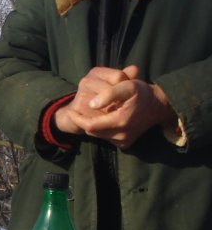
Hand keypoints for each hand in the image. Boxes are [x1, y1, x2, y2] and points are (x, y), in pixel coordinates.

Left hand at [55, 65, 176, 148]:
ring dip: (93, 125)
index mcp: (120, 121)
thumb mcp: (128, 86)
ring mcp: (124, 141)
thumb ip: (109, 93)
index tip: (70, 111)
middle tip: (79, 111)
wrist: (159, 106)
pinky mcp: (125, 144)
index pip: (90, 125)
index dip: (77, 119)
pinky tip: (104, 119)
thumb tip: (91, 103)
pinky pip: (106, 138)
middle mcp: (122, 135)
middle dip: (84, 122)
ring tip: (93, 113)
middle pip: (92, 131)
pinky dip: (102, 129)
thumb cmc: (142, 93)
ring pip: (98, 135)